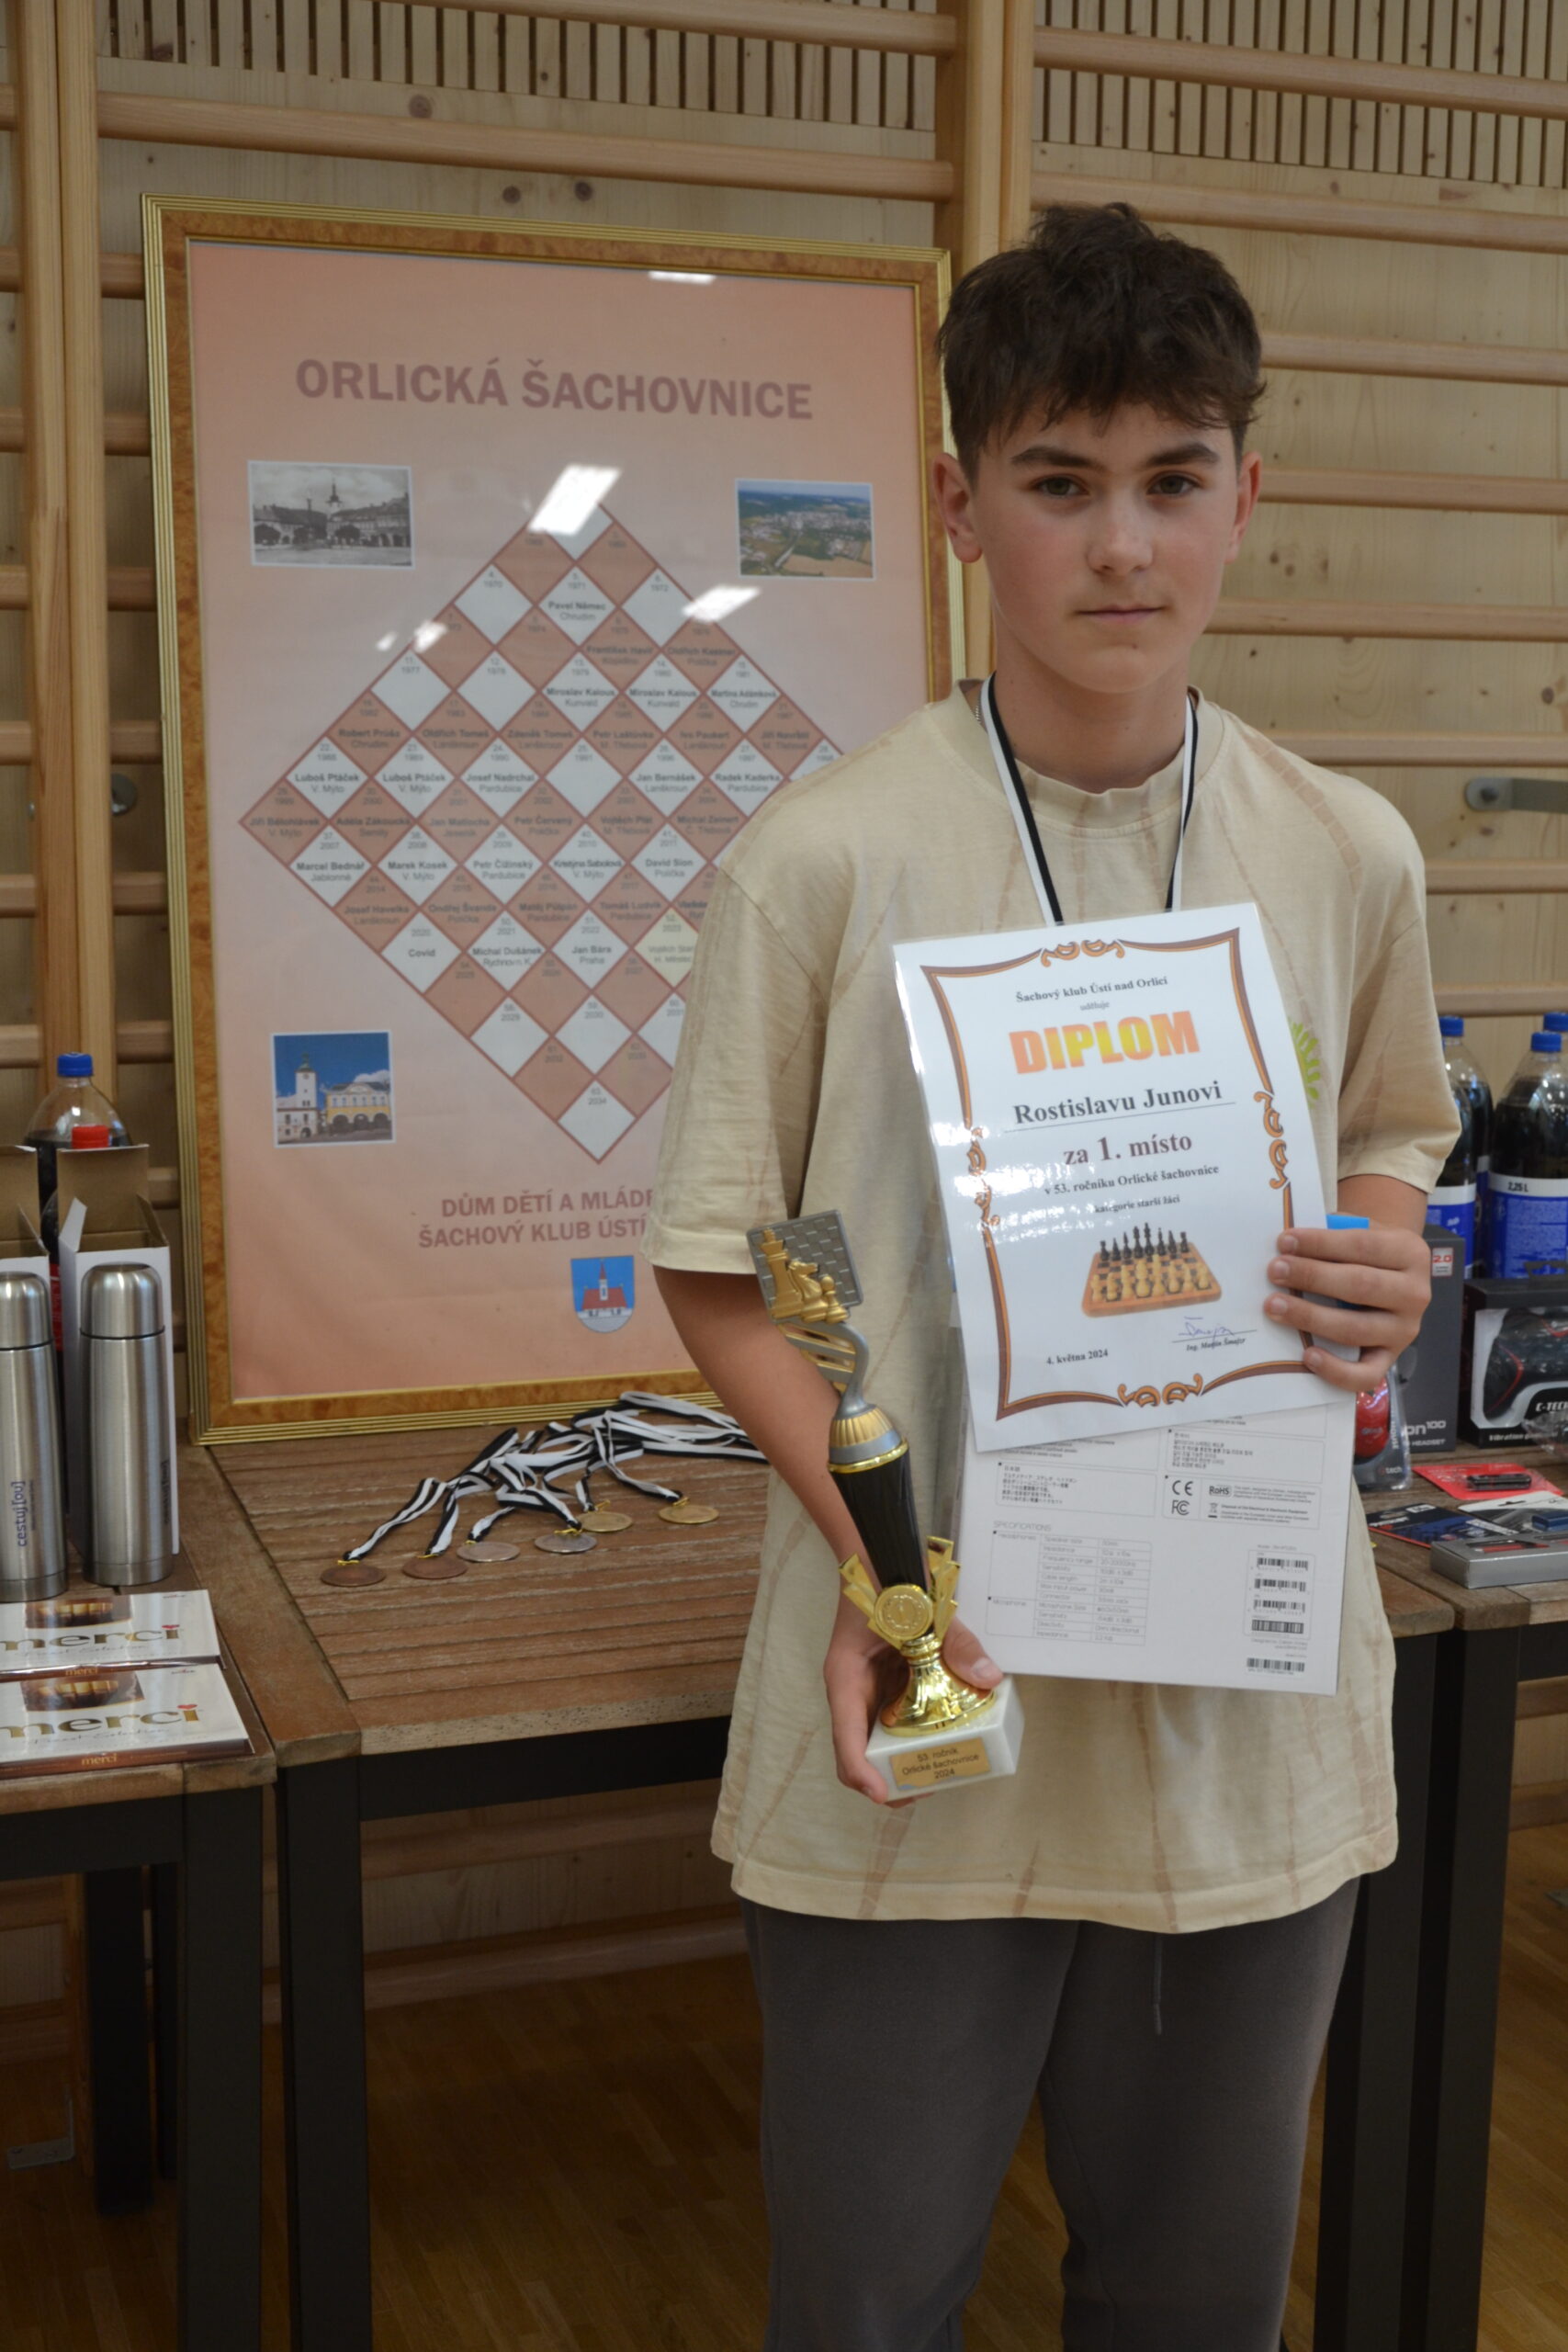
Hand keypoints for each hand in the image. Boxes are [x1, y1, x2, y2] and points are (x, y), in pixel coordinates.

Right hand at [823, 1591, 1001, 1805]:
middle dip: (887, 1779)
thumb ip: (956, 1642)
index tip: (885, 1794)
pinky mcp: (885, 1682)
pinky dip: (916, 1734)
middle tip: (926, 1788)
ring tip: (940, 1771)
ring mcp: (867, 1688)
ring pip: (876, 1741)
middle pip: (858, 1752)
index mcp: (845, 1676)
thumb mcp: (922, 1610)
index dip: (862, 1773)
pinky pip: (895, 1717)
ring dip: (902, 1761)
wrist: (876, 1552)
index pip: (845, 1737)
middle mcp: (852, 1690)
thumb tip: (989, 1678)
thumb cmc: (887, 1577)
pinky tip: (945, 1735)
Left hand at [1263, 1223, 1430, 1393]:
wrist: (1392, 1276)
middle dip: (1312, 1277)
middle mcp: (1415, 1294)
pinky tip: (1307, 1355)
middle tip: (1274, 1271)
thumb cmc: (1365, 1253)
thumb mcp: (1361, 1232)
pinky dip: (1336, 1370)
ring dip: (1310, 1317)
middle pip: (1360, 1286)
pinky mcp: (1390, 1359)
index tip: (1284, 1242)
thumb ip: (1333, 1236)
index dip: (1321, 1244)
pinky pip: (1366, 1375)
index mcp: (1410, 1253)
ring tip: (1274, 1306)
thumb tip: (1286, 1248)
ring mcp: (1404, 1331)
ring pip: (1356, 1329)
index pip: (1363, 1246)